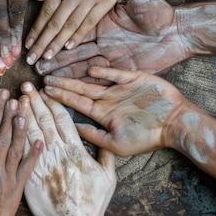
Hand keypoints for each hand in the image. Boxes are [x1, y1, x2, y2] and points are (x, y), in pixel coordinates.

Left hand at [19, 82, 114, 215]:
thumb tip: (108, 140)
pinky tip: (9, 125)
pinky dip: (15, 137)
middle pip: (44, 120)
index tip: (46, 90)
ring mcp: (42, 164)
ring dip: (22, 114)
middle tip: (25, 85)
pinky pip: (20, 152)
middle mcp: (58, 153)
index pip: (63, 119)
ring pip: (30, 132)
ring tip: (15, 98)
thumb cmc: (93, 204)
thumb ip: (106, 156)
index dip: (53, 103)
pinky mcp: (30, 176)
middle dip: (35, 101)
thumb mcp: (107, 178)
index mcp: (76, 150)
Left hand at [25, 0, 140, 64]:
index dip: (34, 32)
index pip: (43, 15)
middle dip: (41, 45)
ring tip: (47, 58)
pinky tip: (69, 47)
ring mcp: (89, 1)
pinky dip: (78, 36)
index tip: (27, 46)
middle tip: (32, 60)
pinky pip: (89, 23)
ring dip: (57, 44)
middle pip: (54, 26)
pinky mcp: (105, 2)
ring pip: (69, 28)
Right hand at [36, 0, 191, 76]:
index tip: (35, 39)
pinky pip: (98, 75)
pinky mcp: (121, 68)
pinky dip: (81, 80)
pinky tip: (66, 84)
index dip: (53, 34)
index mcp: (101, 20)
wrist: (181, 31)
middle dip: (50, 54)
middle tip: (31, 61)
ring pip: (79, 64)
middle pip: (70, 49)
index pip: (71, 27)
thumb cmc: (159, 10)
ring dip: (61, 70)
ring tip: (43, 75)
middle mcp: (101, 40)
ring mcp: (109, 55)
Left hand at [43, 67, 187, 156]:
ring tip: (55, 74)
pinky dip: (104, 73)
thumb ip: (94, 136)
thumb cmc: (149, 137)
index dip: (59, 99)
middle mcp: (107, 100)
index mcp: (103, 114)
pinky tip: (90, 71)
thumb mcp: (117, 144)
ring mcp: (119, 88)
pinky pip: (115, 74)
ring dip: (73, 78)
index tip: (42, 94)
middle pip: (78, 91)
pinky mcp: (133, 78)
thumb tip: (72, 130)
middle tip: (39, 79)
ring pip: (91, 81)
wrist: (176, 124)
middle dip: (59, 85)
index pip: (75, 105)